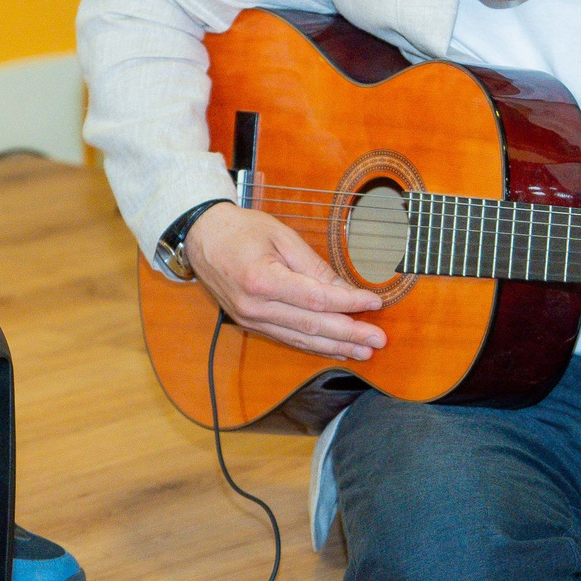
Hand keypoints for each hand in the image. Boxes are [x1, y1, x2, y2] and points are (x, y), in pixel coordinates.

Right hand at [184, 204, 386, 362]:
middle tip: (378, 339)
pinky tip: (335, 349)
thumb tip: (344, 291)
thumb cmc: (242, 229)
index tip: (374, 302)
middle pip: (311, 325)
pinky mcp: (250, 324)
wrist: (202, 237)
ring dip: (335, 347)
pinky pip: (287, 338)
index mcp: (261, 279)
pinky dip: (313, 346)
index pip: (315, 298)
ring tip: (364, 351)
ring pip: (300, 339)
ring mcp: (250, 319)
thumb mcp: (281, 236)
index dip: (348, 303)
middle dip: (348, 334)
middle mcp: (254, 306)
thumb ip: (314, 267)